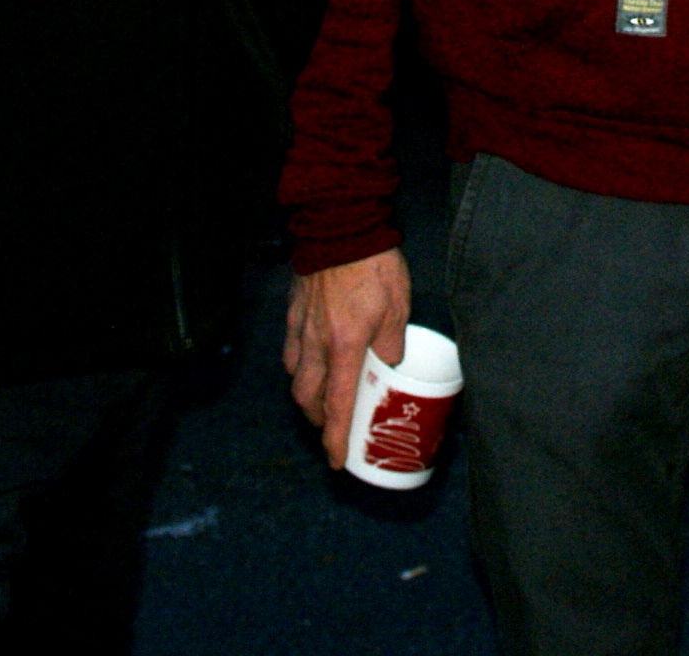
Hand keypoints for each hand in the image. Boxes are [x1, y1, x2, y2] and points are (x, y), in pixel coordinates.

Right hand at [283, 248, 409, 464]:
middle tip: (331, 427)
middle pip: (307, 397)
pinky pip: (290, 348)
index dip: (335, 438)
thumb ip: (393, 339)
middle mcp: (317, 343)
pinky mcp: (293, 311)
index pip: (337, 405)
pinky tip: (309, 360)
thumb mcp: (397, 304)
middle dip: (316, 420)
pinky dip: (298, 363)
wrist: (340, 226)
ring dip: (306, 393)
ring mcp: (301, 327)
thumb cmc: (373, 264)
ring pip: (295, 375)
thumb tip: (390, 363)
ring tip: (320, 397)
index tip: (337, 461)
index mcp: (345, 346)